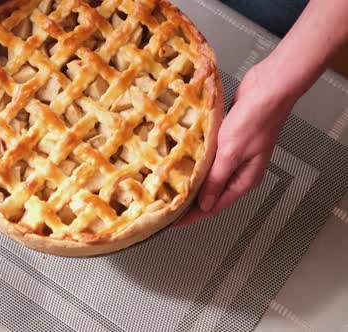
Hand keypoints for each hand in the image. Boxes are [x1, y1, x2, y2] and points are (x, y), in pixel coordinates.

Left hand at [176, 60, 297, 226]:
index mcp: (244, 179)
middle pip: (210, 194)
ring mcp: (235, 155)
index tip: (171, 223)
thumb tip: (205, 204)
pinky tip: (180, 162)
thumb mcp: (231, 154)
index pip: (214, 206)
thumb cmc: (255, 118)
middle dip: (188, 202)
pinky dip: (195, 163)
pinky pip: (208, 158)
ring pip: (208, 176)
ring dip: (190, 182)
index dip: (191, 216)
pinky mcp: (229, 140)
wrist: (269, 87)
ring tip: (168, 188)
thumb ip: (216, 180)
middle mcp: (240, 170)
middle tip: (164, 206)